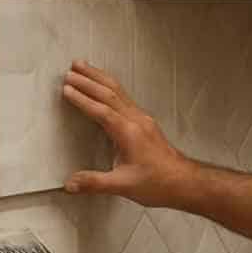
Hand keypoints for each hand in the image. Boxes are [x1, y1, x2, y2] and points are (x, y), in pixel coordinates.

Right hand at [61, 60, 191, 206]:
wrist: (184, 182)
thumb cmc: (158, 183)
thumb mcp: (123, 186)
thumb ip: (94, 183)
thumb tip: (70, 184)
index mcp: (128, 132)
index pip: (101, 111)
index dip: (82, 99)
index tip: (66, 89)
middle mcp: (136, 121)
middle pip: (109, 93)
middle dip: (89, 80)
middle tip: (71, 69)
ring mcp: (142, 119)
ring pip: (118, 91)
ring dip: (100, 78)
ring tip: (85, 66)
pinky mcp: (146, 123)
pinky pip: (125, 97)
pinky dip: (111, 87)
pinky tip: (106, 86)